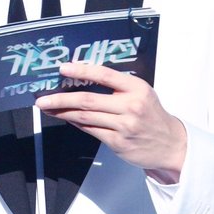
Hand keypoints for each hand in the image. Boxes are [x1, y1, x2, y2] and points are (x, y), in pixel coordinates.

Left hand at [36, 63, 186, 184]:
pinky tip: (65, 118)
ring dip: (63, 112)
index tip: (63, 69)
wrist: (170, 144)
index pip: (104, 75)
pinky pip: (90, 130)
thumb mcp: (141, 92)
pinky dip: (75, 123)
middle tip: (43, 98)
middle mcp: (130, 106)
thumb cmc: (151, 115)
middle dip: (61, 98)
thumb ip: (117, 86)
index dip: (82, 71)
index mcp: (136, 88)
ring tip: (48, 107)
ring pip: (85, 117)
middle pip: (88, 100)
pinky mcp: (117, 143)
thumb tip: (84, 79)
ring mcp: (123, 126)